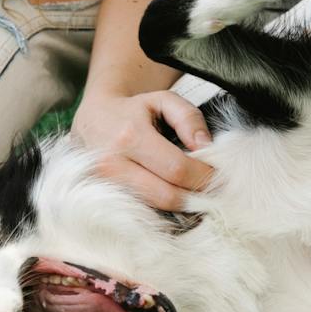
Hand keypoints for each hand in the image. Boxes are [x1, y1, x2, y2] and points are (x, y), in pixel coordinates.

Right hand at [70, 90, 215, 210]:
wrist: (93, 118)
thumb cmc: (133, 109)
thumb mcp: (163, 100)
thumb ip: (188, 118)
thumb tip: (206, 147)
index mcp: (130, 136)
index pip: (176, 169)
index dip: (203, 175)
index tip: (217, 174)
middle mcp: (113, 164)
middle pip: (167, 196)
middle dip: (196, 196)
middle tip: (212, 189)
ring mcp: (104, 185)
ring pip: (154, 208)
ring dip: (182, 205)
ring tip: (195, 192)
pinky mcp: (103, 198)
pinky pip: (141, 211)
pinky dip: (163, 209)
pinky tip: (175, 196)